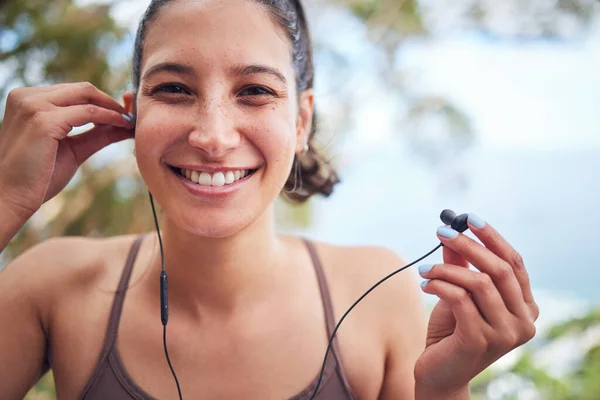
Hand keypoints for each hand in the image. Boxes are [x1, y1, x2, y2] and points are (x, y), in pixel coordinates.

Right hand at [0, 82, 134, 219]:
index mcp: (28, 100)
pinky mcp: (43, 120)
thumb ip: (96, 134)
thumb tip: (126, 125)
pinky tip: (122, 124)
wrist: (10, 198)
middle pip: (82, 89)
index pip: (74, 92)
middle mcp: (28, 96)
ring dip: (113, 108)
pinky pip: (88, 112)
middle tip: (133, 114)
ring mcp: (33, 105)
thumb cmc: (37, 178)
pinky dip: (109, 116)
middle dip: (111, 100)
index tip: (125, 112)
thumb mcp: (73, 149)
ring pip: (86, 95)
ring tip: (130, 121)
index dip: (102, 100)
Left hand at [413, 213, 538, 396]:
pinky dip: (439, 285)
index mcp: (526, 308)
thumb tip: (454, 229)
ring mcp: (504, 334)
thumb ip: (461, 266)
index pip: (515, 263)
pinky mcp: (479, 341)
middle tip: (442, 232)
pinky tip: (425, 284)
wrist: (439, 374)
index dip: (492, 238)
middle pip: (499, 269)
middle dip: (468, 245)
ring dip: (446, 269)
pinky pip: (460, 299)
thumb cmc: (452, 332)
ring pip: (478, 283)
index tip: (469, 218)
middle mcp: (523, 322)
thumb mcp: (460, 294)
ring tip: (425, 269)